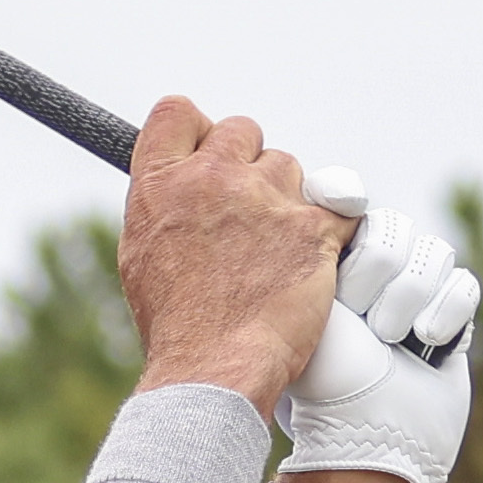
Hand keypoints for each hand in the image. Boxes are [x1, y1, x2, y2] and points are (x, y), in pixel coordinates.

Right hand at [113, 104, 349, 417]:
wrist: (212, 370)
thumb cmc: (178, 326)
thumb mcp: (141, 254)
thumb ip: (164, 207)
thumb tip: (178, 187)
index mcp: (159, 183)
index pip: (178, 112)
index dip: (200, 131)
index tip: (211, 156)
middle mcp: (210, 179)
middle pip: (243, 131)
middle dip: (249, 165)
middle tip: (251, 213)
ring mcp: (264, 199)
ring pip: (291, 168)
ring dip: (288, 200)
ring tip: (277, 252)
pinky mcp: (312, 228)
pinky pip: (341, 205)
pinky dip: (335, 229)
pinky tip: (320, 258)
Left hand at [273, 174, 481, 482]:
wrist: (367, 440)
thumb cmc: (323, 380)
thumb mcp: (302, 300)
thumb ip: (313, 235)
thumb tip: (337, 181)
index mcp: (325, 263)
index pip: (349, 205)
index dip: (351, 219)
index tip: (345, 239)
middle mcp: (369, 274)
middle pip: (394, 227)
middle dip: (378, 274)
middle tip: (362, 322)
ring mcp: (413, 296)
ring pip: (432, 251)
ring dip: (409, 300)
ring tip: (390, 342)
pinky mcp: (452, 319)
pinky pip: (463, 283)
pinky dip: (445, 314)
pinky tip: (425, 347)